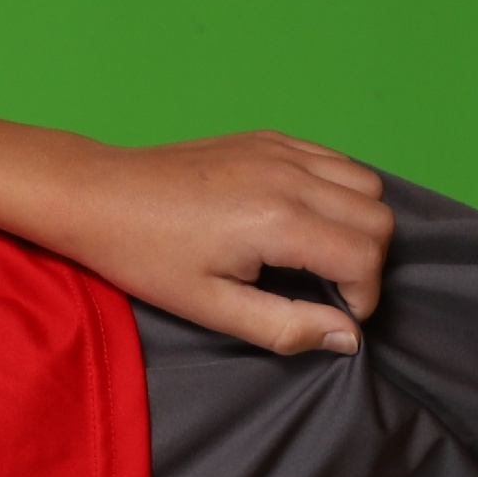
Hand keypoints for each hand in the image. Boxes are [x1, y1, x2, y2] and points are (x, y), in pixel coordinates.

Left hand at [38, 134, 394, 355]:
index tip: (335, 314)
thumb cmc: (146, 256)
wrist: (98, 196)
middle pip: (379, 217)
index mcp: (276, 221)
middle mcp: (288, 176)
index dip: (364, 296)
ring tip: (321, 254)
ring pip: (366, 182)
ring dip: (360, 223)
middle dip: (369, 261)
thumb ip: (286, 326)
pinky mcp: (269, 138)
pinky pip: (335, 159)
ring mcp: (280, 150)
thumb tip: (347, 337)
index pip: (365, 256)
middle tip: (330, 288)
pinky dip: (340, 190)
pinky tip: (306, 218)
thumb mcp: (212, 308)